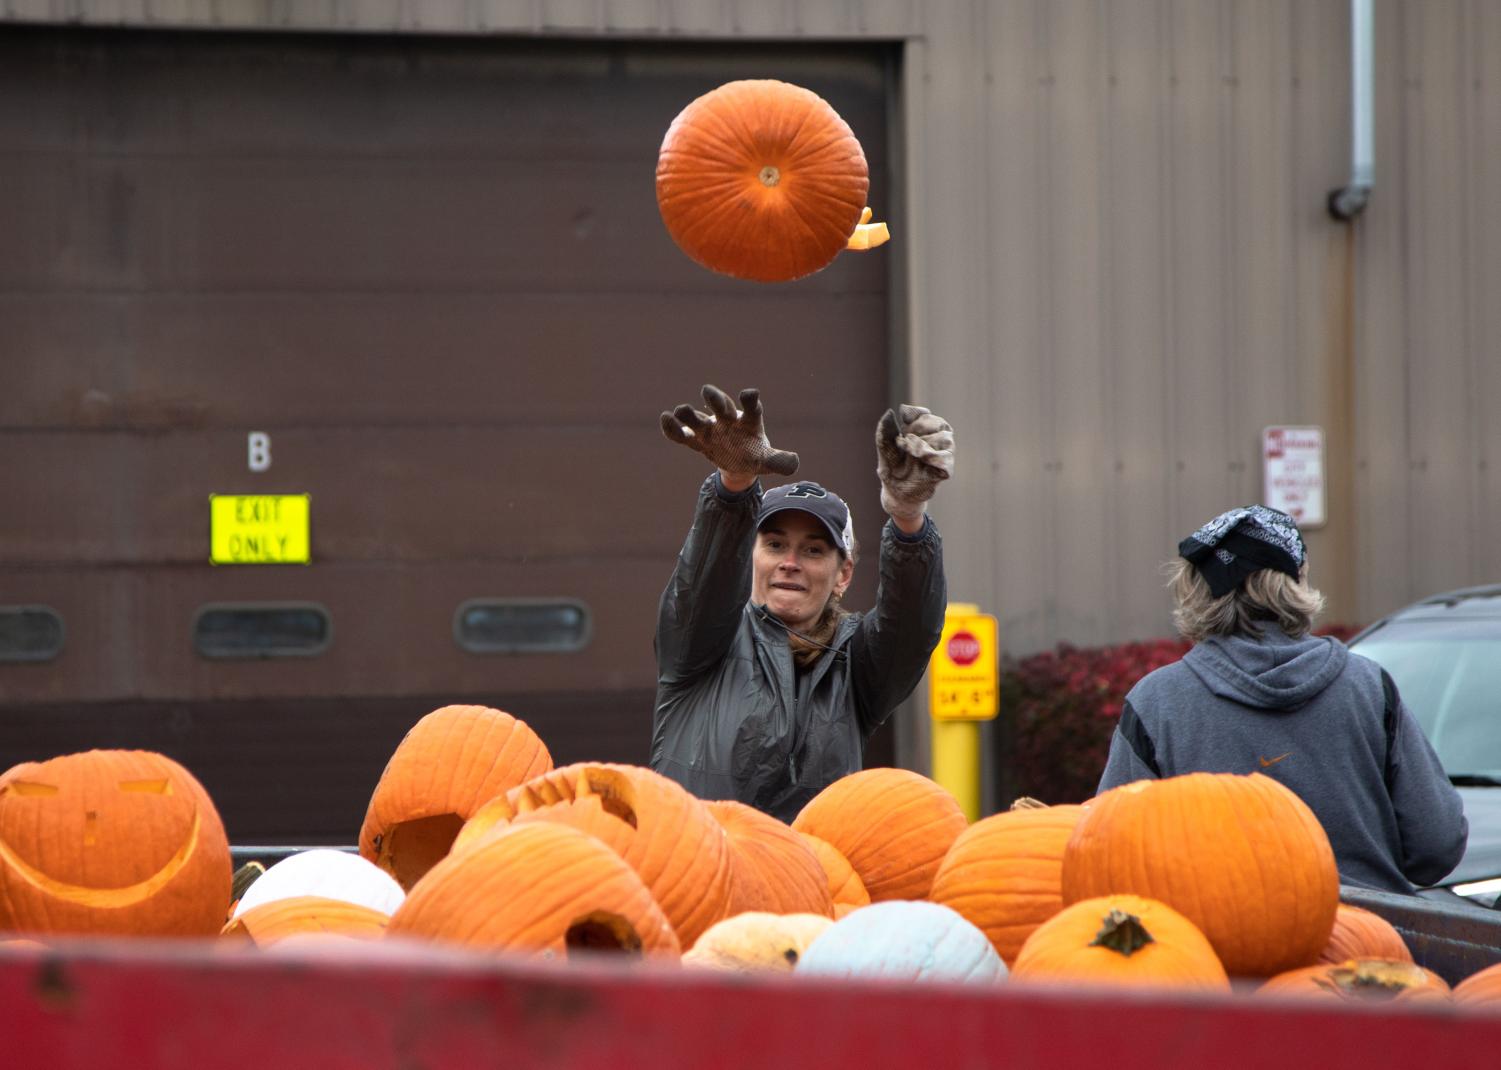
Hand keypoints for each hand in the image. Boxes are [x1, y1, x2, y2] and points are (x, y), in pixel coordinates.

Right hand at [660, 385, 799, 478]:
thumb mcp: (769, 461)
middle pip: (720, 405)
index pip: (751, 408)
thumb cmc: (756, 455)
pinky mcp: (698, 441)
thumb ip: (780, 461)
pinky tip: (665, 420)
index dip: (750, 401)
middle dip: (715, 398)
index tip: (749, 393)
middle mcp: (728, 420)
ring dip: (689, 414)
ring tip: (679, 410)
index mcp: (749, 421)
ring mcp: (711, 429)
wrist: (741, 463)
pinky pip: (683, 435)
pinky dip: (674, 429)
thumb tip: (794, 462)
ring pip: (698, 418)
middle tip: (706, 391)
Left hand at [875, 404, 953, 522]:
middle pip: (938, 424)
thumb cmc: (892, 468)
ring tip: (910, 453)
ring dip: (922, 444)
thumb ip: (885, 432)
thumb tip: (889, 413)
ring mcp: (943, 454)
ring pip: (944, 439)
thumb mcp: (885, 450)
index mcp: (922, 431)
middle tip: (903, 442)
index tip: (904, 419)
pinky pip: (944, 459)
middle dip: (919, 430)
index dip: (916, 415)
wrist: (895, 492)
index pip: (924, 415)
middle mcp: (936, 440)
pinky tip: (921, 458)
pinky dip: (932, 457)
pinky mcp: (945, 470)